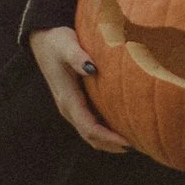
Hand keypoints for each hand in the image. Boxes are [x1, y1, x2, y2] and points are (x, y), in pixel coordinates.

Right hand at [29, 22, 131, 153]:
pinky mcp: (76, 103)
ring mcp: (72, 108)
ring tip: (137, 140)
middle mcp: (69, 109)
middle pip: (92, 138)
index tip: (129, 142)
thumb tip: (92, 68)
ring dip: (111, 141)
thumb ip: (78, 57)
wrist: (43, 38)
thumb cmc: (56, 41)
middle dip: (114, 145)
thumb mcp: (66, 46)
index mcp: (68, 100)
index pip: (90, 129)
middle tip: (141, 145)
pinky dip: (108, 131)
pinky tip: (125, 125)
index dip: (109, 138)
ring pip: (92, 134)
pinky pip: (92, 124)